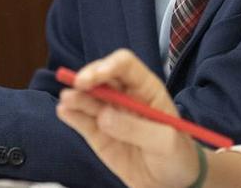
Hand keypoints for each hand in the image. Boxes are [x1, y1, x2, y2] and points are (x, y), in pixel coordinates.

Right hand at [56, 49, 200, 187]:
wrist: (170, 182)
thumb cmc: (176, 155)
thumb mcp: (165, 141)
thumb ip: (137, 129)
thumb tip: (104, 116)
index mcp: (146, 89)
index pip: (126, 66)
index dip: (110, 65)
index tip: (97, 76)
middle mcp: (125, 96)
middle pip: (102, 76)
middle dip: (88, 77)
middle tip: (78, 84)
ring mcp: (109, 114)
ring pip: (88, 97)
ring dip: (76, 95)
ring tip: (67, 99)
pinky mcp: (98, 134)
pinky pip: (82, 121)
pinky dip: (71, 114)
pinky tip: (64, 111)